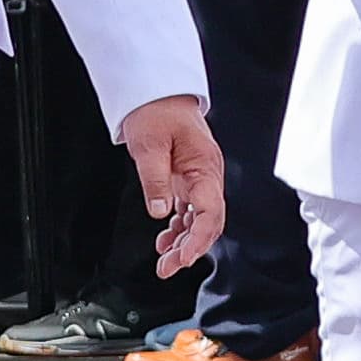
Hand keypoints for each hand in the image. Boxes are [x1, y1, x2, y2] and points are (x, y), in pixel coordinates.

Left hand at [119, 94, 226, 273]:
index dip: (198, 240)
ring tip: (165, 260)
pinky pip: (190, 209)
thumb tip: (161, 212)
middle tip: (167, 268)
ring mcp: (199, 176)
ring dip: (185, 241)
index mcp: (205, 166)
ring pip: (200, 218)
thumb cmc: (156, 111)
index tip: (183, 259)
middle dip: (191, 248)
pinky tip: (166, 237)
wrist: (155, 92)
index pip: (210, 212)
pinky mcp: (188, 177)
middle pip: (208, 221)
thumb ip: (156, 181)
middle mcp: (207, 174)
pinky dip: (180, 227)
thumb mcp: (149, 146)